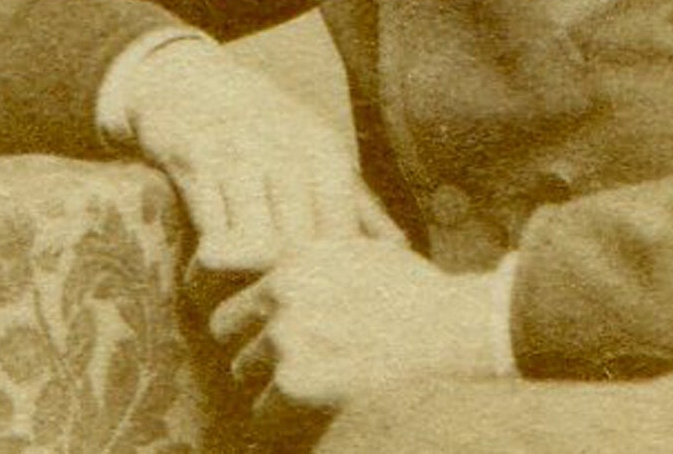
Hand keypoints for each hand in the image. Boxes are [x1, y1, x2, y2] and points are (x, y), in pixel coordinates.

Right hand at [121, 43, 400, 283]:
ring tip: (241, 303)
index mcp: (324, 152)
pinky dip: (209, 267)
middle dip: (291, 290)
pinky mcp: (196, 164)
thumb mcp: (317, 152)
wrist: (193, 81)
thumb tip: (399, 253)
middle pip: (302, 247)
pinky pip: (211, 232)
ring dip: (247, 283)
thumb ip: (356, 202)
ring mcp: (241, 156)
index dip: (335, 281)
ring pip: (259, 245)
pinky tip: (205, 278)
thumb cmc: (267, 127)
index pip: (342, 235)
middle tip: (279, 320)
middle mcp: (287, 152)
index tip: (323, 309)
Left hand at [210, 238, 498, 429]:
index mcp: (294, 255)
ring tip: (312, 385)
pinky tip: (317, 411)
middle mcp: (281, 290)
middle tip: (288, 362)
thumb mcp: (364, 251)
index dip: (242, 300)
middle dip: (251, 343)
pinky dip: (282, 421)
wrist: (452, 329)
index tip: (248, 320)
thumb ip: (321, 256)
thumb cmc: (419, 294)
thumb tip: (290, 268)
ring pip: (244, 371)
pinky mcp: (293, 381)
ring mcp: (284, 335)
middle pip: (225, 326)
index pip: (220, 267)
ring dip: (269, 383)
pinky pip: (262, 413)